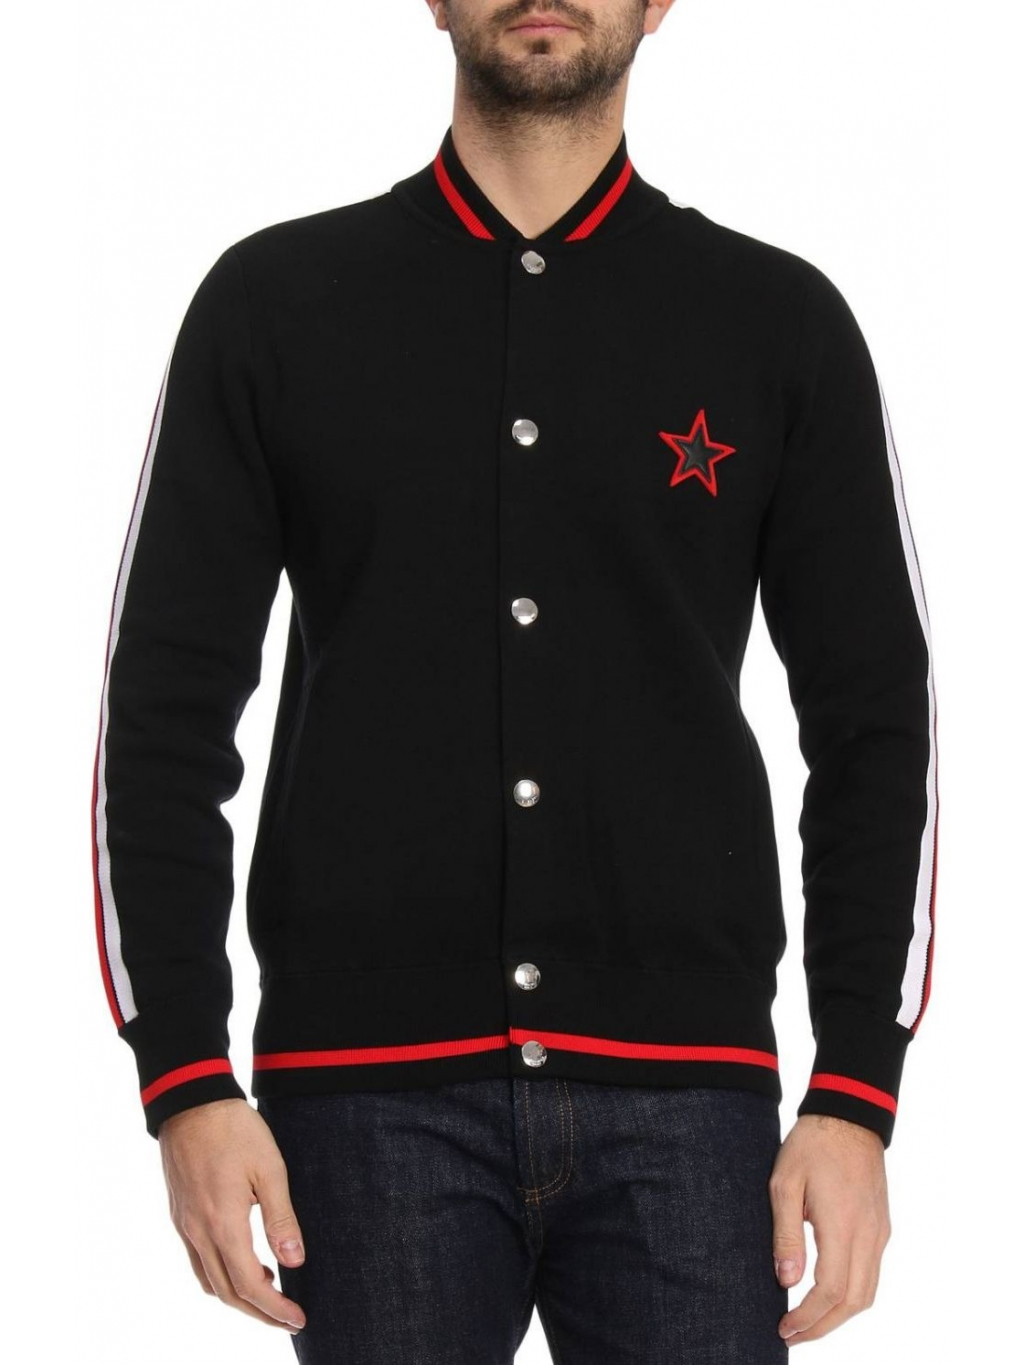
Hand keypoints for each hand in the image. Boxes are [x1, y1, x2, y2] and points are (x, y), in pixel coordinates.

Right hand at [158, 1097, 307, 1333]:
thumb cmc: (235, 1130)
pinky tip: (242, 1261)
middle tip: (287, 1317)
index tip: (298, 1318)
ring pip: (209, 1281)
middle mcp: (198, 1232)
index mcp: (223, 1223)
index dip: (275, 1308)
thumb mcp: (269, 1169)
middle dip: (258, 1313)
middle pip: (227, 1293)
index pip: (250, 1285)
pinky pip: (197, 1261)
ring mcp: (184, 1225)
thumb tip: (295, 1261)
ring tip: (269, 1292)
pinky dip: (220, 1275)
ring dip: (237, 1297)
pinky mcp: (179, 1215)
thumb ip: (281, 1218)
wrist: (192, 1102)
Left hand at [769, 1113, 890, 1345]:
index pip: (831, 1290)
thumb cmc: (812, 1144)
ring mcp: (879, 1232)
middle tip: (792, 1334)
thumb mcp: (785, 1183)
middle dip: (823, 1326)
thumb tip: (786, 1280)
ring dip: (839, 1315)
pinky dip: (851, 1295)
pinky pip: (872, 1273)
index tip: (785, 1327)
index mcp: (842, 1224)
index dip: (808, 1317)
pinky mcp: (881, 1226)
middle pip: (854, 1302)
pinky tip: (828, 1294)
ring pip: (868, 1292)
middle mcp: (868, 1234)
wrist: (849, 1115)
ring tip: (807, 1321)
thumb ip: (786, 1234)